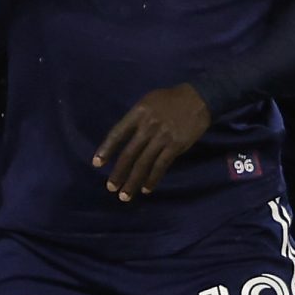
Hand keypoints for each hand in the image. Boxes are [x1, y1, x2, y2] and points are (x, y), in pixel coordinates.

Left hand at [93, 84, 212, 199]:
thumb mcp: (148, 102)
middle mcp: (148, 126)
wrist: (198, 99)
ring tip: (125, 196)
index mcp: (138, 113)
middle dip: (118, 173)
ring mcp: (162, 137)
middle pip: (129, 153)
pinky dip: (152, 179)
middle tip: (111, 188)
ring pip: (143, 163)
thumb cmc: (170, 100)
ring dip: (133, 182)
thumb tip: (124, 140)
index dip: (106, 149)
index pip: (117, 133)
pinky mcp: (175, 146)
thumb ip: (136, 120)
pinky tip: (146, 189)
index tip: (97, 164)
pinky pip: (161, 166)